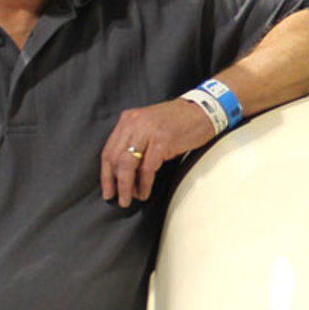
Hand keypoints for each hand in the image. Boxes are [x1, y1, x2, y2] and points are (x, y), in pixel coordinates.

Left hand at [100, 98, 219, 207]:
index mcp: (128, 120)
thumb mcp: (150, 128)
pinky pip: (148, 167)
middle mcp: (135, 123)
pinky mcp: (162, 139)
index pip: (108, 150)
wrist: (203, 111)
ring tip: (130, 198)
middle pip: (115, 158)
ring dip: (127, 186)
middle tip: (118, 198)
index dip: (105, 174)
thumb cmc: (178, 122)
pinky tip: (145, 191)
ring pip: (128, 164)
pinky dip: (145, 183)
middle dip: (115, 183)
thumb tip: (126, 175)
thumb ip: (136, 145)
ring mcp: (148, 130)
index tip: (107, 190)